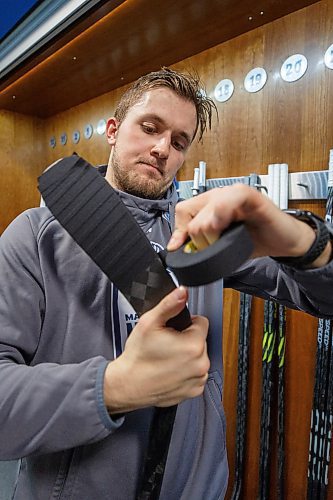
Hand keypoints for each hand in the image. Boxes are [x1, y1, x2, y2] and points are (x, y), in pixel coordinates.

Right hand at [104, 287, 208, 413]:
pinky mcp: (194, 391)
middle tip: (167, 344)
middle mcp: (201, 364)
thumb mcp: (149, 323)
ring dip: (187, 356)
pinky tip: (170, 370)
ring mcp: (199, 379)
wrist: (128, 385)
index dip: (185, 323)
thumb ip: (169, 304)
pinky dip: (186, 371)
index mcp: (194, 345)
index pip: (202, 322)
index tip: (172, 330)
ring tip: (167, 358)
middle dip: (186, 339)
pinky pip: (196, 374)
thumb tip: (182, 292)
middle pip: (200, 340)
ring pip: (199, 357)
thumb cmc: (138, 357)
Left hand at [167, 184, 329, 264]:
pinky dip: (222, 216)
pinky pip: (227, 200)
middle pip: (190, 213)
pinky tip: (227, 227)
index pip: (182, 211)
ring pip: (205, 212)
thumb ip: (199, 242)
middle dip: (198, 238)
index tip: (182, 247)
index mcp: (210, 204)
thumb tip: (175, 247)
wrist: (285, 243)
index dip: (180, 232)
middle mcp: (220, 195)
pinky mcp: (250, 195)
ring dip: (210, 233)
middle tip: (215, 246)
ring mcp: (234, 193)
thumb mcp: (221, 245)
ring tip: (224, 240)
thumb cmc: (255, 241)